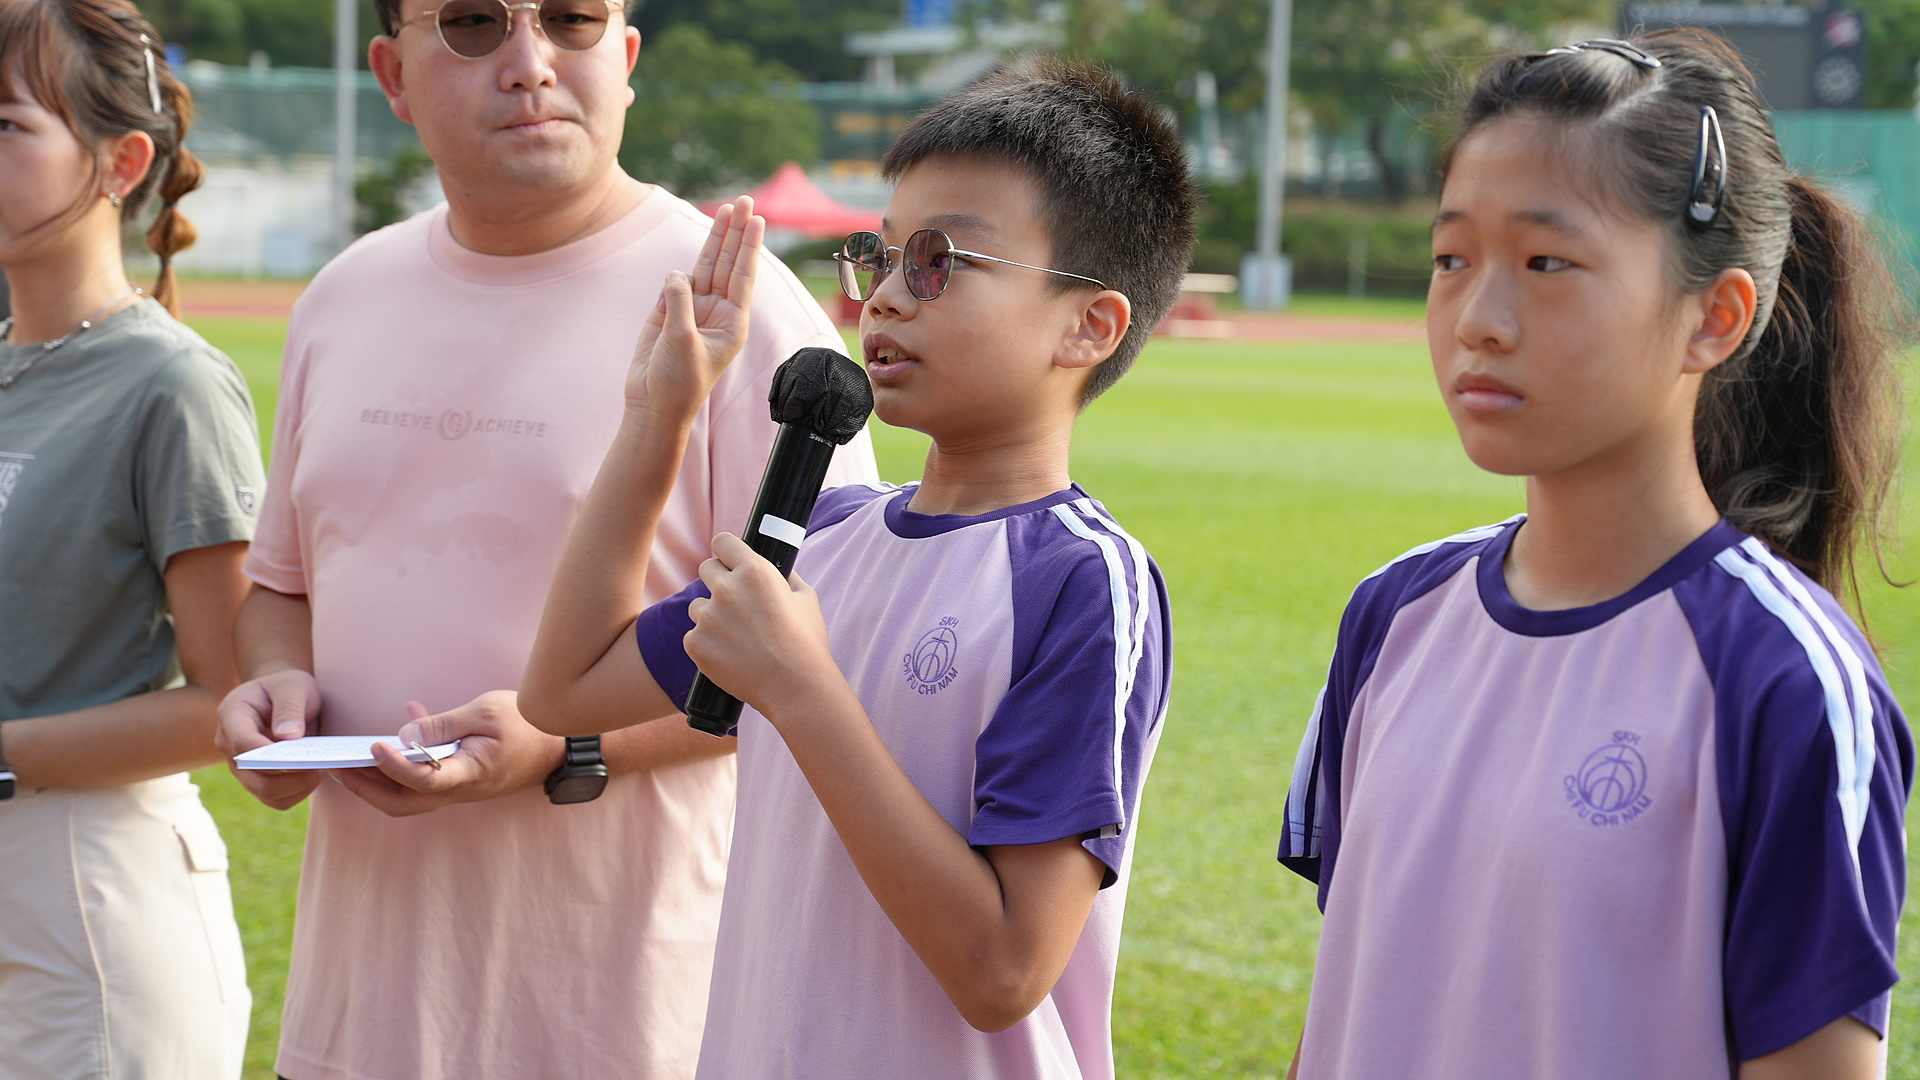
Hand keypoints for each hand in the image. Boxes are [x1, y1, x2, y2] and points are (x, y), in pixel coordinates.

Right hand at [217, 668, 324, 810]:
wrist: (284, 696)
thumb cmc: (287, 687)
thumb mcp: (293, 686)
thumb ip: (289, 707)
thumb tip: (288, 737)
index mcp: (231, 715)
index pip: (243, 744)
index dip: (272, 755)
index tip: (303, 755)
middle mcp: (229, 745)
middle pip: (253, 776)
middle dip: (290, 776)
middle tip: (320, 766)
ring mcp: (240, 766)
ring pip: (265, 793)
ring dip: (297, 787)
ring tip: (319, 770)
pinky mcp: (256, 780)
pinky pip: (276, 800)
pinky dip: (297, 793)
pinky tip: (313, 776)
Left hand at [331, 691, 566, 816]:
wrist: (559, 747)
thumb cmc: (528, 724)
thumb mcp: (487, 712)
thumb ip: (444, 724)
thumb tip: (403, 735)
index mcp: (470, 773)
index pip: (423, 779)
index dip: (393, 765)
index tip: (373, 745)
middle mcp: (459, 789)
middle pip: (402, 802)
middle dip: (365, 787)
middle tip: (336, 767)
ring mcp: (458, 788)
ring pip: (408, 795)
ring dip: (375, 780)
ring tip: (348, 759)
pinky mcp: (459, 780)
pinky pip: (423, 778)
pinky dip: (402, 763)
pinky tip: (401, 730)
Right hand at [626, 195, 764, 422]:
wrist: (652, 405)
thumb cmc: (677, 382)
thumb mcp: (682, 341)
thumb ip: (680, 303)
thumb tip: (675, 273)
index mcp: (732, 323)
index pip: (743, 276)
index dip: (748, 246)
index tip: (756, 219)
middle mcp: (717, 312)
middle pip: (728, 263)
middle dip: (735, 233)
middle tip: (743, 202)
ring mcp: (693, 310)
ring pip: (704, 267)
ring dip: (714, 240)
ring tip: (725, 210)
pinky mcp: (669, 313)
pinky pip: (674, 284)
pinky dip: (676, 276)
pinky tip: (681, 274)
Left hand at [685, 532, 840, 719]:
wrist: (795, 688)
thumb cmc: (806, 644)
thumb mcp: (806, 599)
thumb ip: (788, 577)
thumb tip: (779, 569)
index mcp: (755, 571)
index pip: (722, 542)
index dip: (727, 551)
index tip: (729, 560)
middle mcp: (727, 589)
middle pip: (706, 568)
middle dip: (719, 580)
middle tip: (735, 602)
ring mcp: (708, 617)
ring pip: (698, 606)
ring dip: (711, 615)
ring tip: (737, 637)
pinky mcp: (695, 644)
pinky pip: (694, 636)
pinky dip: (707, 644)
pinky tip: (729, 655)